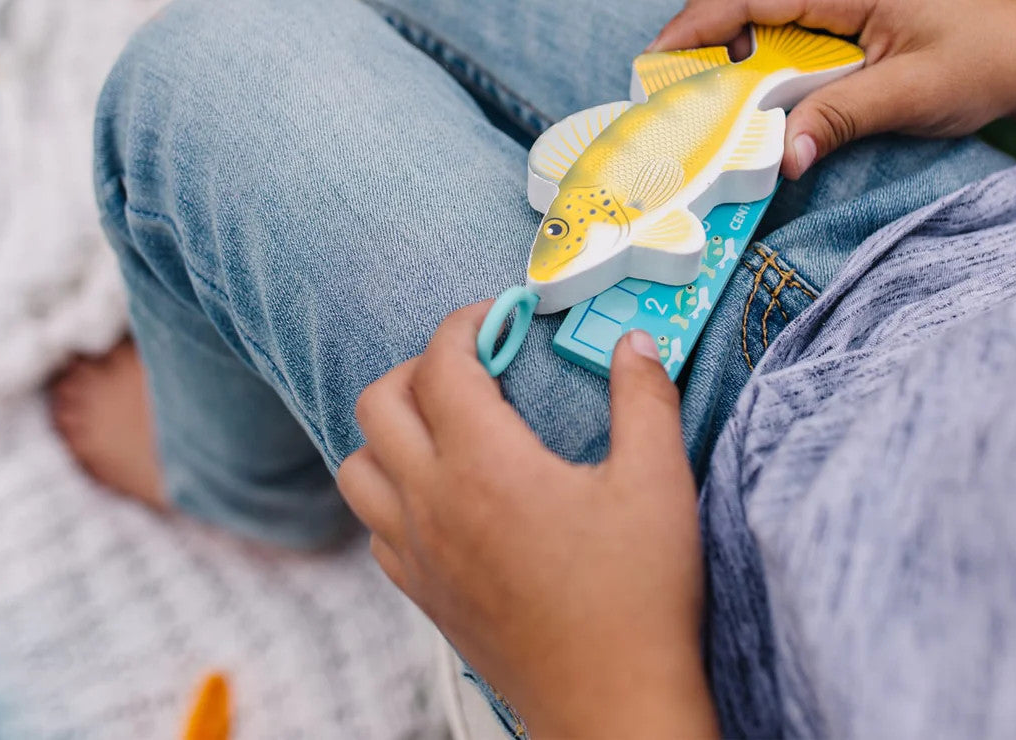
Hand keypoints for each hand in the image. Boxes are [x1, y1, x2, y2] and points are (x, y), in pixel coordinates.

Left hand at [338, 308, 719, 739]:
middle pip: (379, 402)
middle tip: (475, 364)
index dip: (466, 323)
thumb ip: (644, 398)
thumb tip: (634, 343)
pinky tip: (441, 492)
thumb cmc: (636, 598)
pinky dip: (390, 488)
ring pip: (357, 465)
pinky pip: (372, 523)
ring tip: (446, 423)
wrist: (613, 709)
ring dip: (390, 428)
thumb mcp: (658, 482)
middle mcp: (434, 502)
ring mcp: (418, 552)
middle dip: (420, 365)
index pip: (442, 363)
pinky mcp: (422, 593)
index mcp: (485, 465)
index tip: (500, 316)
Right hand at [651, 0, 1015, 176]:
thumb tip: (781, 158)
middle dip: (698, 9)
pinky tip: (758, 69)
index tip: (655, 62)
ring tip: (722, 74)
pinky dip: (745, 25)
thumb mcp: (914, 98)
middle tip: (692, 72)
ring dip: (720, 15)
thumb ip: (842, 119)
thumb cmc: (982, 65)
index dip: (694, 23)